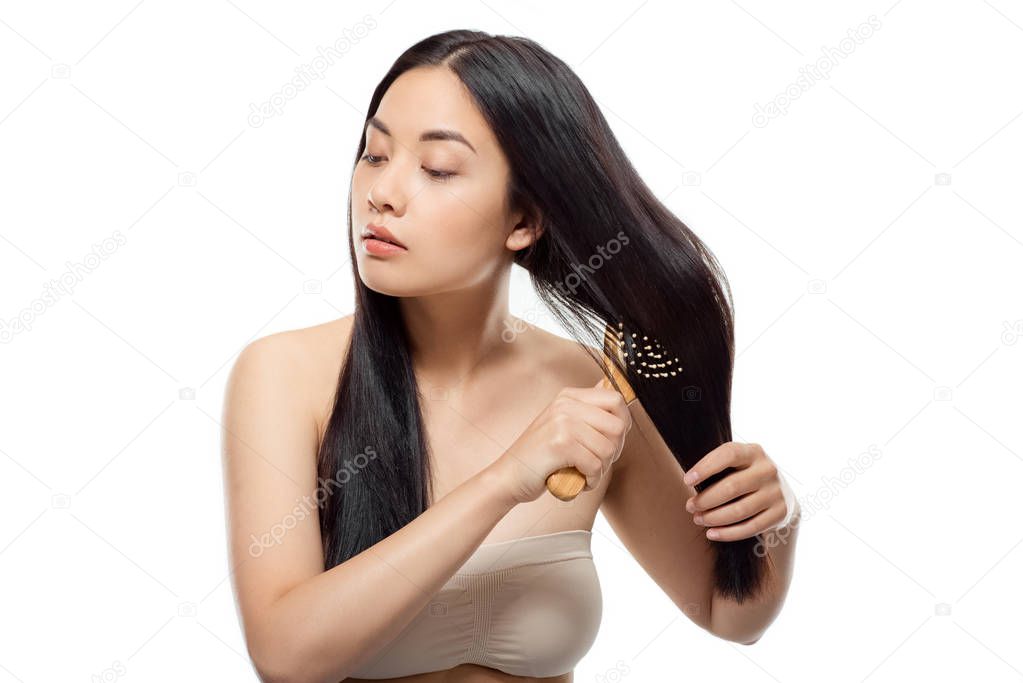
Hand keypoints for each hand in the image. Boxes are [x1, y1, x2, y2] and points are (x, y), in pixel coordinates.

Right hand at [491, 377, 631, 504]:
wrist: (508, 476)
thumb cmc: (539, 455)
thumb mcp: (562, 423)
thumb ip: (585, 407)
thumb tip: (606, 382)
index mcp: (568, 396)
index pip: (616, 400)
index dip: (622, 425)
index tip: (610, 441)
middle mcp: (566, 404)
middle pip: (617, 426)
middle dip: (614, 451)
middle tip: (597, 462)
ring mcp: (562, 422)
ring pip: (608, 449)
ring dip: (601, 469)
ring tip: (584, 473)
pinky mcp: (560, 444)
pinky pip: (595, 465)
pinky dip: (591, 480)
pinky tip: (578, 481)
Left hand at [683, 441, 796, 541]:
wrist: (780, 489)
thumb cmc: (744, 473)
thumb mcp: (735, 462)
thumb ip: (716, 466)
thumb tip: (689, 482)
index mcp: (753, 452)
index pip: (729, 455)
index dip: (706, 468)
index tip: (686, 481)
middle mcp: (767, 470)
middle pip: (732, 487)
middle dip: (706, 500)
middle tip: (690, 507)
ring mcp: (775, 492)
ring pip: (740, 510)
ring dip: (714, 518)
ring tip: (698, 519)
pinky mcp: (779, 513)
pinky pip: (751, 527)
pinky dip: (728, 533)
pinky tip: (711, 533)